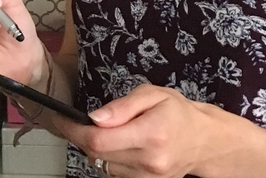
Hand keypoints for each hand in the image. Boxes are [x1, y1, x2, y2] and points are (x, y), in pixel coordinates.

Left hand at [56, 84, 226, 177]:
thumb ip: (123, 106)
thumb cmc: (177, 111)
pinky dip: (108, 160)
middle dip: (81, 137)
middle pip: (97, 155)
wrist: (203, 140)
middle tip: (76, 121)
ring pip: (103, 167)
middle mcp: (148, 161)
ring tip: (103, 131)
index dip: (74, 130)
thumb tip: (95, 117)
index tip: (62, 119)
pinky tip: (116, 146)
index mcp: (150, 133)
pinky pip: (114, 174)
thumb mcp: (152, 94)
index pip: (100, 140)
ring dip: (95, 150)